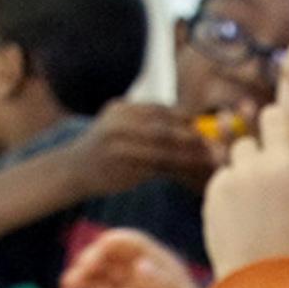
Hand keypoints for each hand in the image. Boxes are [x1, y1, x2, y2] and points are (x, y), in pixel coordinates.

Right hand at [51, 228, 201, 287]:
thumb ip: (164, 286)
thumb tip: (141, 265)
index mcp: (159, 270)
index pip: (130, 245)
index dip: (113, 243)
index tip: (101, 249)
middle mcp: (137, 283)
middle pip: (105, 260)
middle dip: (90, 260)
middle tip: (81, 272)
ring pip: (91, 282)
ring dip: (76, 277)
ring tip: (71, 283)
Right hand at [68, 100, 216, 198]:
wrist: (74, 168)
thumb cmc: (106, 149)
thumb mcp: (120, 125)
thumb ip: (148, 123)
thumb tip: (190, 126)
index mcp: (122, 110)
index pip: (160, 110)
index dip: (185, 119)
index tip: (203, 129)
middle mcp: (119, 124)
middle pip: (164, 128)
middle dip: (191, 137)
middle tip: (214, 146)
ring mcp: (120, 146)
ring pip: (163, 150)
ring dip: (189, 157)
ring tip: (209, 162)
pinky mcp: (124, 167)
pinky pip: (158, 169)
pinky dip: (178, 172)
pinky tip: (192, 177)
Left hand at [203, 103, 288, 279]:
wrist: (268, 287)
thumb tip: (285, 125)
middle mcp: (285, 163)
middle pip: (274, 115)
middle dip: (270, 128)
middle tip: (270, 152)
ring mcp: (250, 172)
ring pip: (244, 145)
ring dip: (248, 164)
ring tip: (256, 200)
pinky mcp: (221, 184)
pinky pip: (225, 173)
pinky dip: (230, 191)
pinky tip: (241, 218)